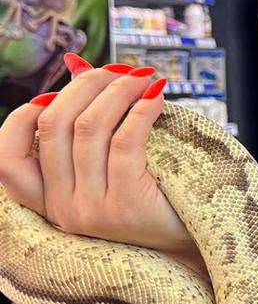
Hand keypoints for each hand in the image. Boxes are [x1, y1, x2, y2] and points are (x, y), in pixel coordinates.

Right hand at [0, 55, 194, 255]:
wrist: (194, 241)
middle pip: (54, 125)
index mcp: (49, 202)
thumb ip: (87, 119)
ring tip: (143, 78)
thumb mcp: (111, 162)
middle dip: (87, 85)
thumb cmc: (153, 197)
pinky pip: (126, 141)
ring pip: (90, 127)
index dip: (24, 116)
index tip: (57, 94)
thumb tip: (74, 63)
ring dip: (119, 90)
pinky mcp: (126, 206)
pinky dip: (143, 109)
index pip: (7, 158)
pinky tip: (157, 95)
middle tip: (120, 71)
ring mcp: (92, 212)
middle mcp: (63, 210)